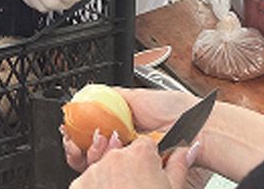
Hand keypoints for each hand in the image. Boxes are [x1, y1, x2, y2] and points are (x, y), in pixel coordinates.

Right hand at [63, 89, 197, 170]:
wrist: (195, 126)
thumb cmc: (176, 109)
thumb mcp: (138, 96)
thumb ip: (113, 95)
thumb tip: (89, 90)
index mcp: (124, 125)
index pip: (93, 131)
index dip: (77, 130)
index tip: (68, 125)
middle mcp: (125, 144)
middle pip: (89, 150)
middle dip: (74, 144)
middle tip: (70, 136)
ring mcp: (129, 159)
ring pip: (94, 163)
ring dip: (81, 152)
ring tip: (81, 141)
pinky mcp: (135, 170)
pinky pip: (107, 171)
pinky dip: (93, 161)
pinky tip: (92, 149)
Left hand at [70, 135, 197, 188]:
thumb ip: (179, 165)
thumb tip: (189, 149)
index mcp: (140, 154)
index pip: (145, 146)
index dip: (149, 162)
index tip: (150, 175)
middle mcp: (115, 158)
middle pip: (123, 157)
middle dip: (128, 171)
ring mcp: (94, 171)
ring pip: (104, 170)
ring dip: (111, 181)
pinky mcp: (79, 186)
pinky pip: (88, 184)